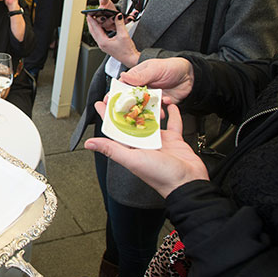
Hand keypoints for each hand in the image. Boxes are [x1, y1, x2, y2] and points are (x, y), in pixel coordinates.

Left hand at [85, 103, 209, 197]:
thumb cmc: (160, 176)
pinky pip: (172, 124)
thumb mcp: (132, 160)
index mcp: (131, 148)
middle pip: (133, 121)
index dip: (108, 116)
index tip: (101, 103)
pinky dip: (172, 114)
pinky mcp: (174, 140)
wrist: (187, 184)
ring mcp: (159, 141)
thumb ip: (111, 149)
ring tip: (146, 95)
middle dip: (128, 107)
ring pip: (152, 120)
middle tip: (123, 93)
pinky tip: (170, 105)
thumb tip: (89, 143)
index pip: (115, 129)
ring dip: (150, 108)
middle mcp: (144, 144)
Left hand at [86, 13, 139, 66]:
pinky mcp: (106, 46)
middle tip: (89, 15)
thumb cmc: (127, 51)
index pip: (95, 28)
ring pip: (95, 34)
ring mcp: (103, 46)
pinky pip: (99, 36)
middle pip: (93, 31)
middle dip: (91, 23)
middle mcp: (101, 44)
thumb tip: (118, 16)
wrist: (130, 59)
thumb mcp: (123, 35)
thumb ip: (120, 24)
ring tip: (93, 20)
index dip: (92, 20)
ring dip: (94, 27)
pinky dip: (98, 30)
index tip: (89, 14)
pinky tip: (100, 27)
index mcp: (103, 42)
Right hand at [119, 57, 193, 104]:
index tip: (112, 101)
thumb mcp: (155, 69)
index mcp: (136, 78)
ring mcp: (150, 97)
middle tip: (134, 110)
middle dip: (132, 106)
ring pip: (144, 107)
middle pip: (131, 100)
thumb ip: (140, 75)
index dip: (116, 94)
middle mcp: (141, 89)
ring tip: (154, 108)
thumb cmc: (170, 67)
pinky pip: (158, 110)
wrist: (189, 74)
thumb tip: (123, 76)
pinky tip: (166, 102)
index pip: (122, 87)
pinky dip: (161, 109)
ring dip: (148, 110)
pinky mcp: (160, 104)